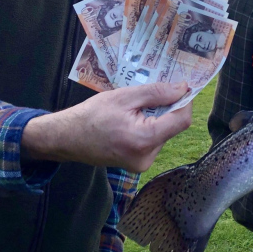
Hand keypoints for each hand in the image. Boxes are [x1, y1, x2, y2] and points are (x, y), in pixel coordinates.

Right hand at [21, 82, 192, 171]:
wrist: (67, 138)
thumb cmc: (92, 115)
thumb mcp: (124, 97)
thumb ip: (157, 93)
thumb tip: (183, 88)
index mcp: (144, 140)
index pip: (181, 120)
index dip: (185, 101)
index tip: (180, 86)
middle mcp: (147, 157)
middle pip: (173, 127)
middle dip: (167, 108)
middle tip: (149, 95)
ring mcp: (143, 164)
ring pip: (164, 133)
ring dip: (156, 118)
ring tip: (133, 110)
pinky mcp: (138, 164)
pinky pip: (153, 141)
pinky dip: (149, 128)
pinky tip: (131, 121)